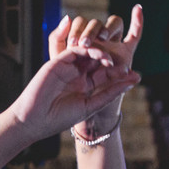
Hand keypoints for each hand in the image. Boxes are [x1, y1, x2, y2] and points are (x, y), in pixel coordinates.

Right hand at [7, 9, 142, 143]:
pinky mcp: (58, 61)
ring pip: (89, 51)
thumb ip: (111, 92)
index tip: (133, 75)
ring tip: (110, 60)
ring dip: (101, 52)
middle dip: (112, 60)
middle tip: (123, 65)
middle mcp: (78, 74)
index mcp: (86, 86)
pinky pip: (75, 48)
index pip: (106, 73)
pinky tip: (98, 54)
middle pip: (99, 60)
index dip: (120, 73)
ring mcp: (68, 67)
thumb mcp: (90, 106)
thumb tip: (134, 79)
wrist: (34, 121)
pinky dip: (88, 47)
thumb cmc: (59, 118)